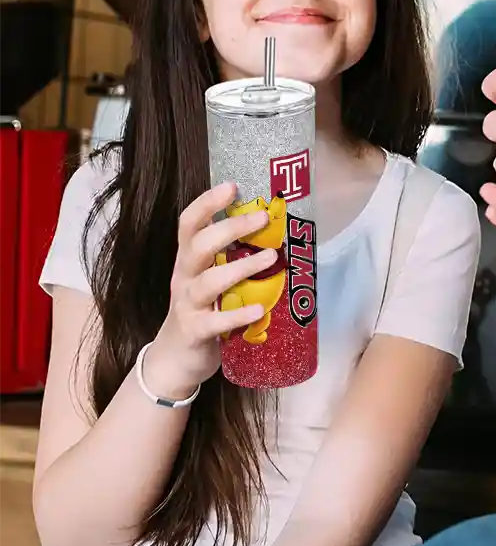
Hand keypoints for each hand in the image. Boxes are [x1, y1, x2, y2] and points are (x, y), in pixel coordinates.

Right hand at [145, 182, 277, 398]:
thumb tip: (269, 227)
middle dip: (229, 229)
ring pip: (209, 281)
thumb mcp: (209, 277)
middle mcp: (184, 277)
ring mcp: (187, 305)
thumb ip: (230, 256)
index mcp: (188, 260)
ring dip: (241, 268)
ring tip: (271, 258)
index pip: (189, 224)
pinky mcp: (195, 331)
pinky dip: (237, 315)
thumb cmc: (202, 309)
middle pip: (198, 246)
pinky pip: (215, 322)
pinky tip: (259, 309)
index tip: (232, 186)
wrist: (175, 360)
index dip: (207, 203)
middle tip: (262, 217)